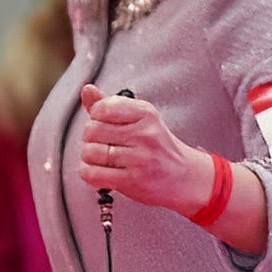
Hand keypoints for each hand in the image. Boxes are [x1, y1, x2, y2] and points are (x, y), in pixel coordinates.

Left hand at [76, 88, 219, 218]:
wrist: (184, 177)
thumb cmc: (158, 147)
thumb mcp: (140, 120)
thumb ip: (111, 105)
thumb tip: (87, 90)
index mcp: (146, 113)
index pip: (103, 107)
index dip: (95, 117)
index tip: (103, 124)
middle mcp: (144, 134)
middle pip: (92, 130)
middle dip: (91, 138)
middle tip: (103, 144)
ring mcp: (140, 159)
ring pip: (90, 152)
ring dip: (89, 158)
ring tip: (104, 159)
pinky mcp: (133, 181)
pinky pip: (93, 174)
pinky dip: (89, 173)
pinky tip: (99, 171)